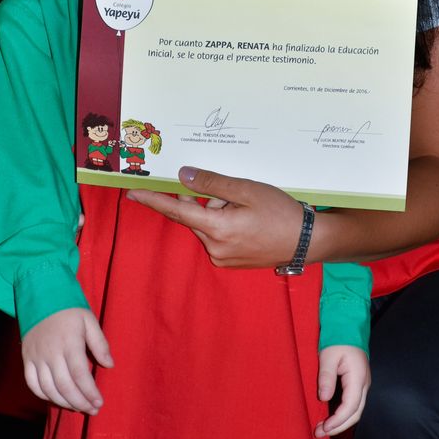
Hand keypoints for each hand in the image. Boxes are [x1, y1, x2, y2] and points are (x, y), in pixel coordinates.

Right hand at [21, 308, 112, 413]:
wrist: (41, 297)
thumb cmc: (69, 310)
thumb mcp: (89, 320)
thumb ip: (100, 343)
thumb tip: (110, 365)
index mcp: (69, 342)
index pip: (80, 374)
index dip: (89, 391)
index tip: (99, 402)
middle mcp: (51, 352)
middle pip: (65, 385)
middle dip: (80, 402)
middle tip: (92, 410)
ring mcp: (36, 357)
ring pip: (49, 388)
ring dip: (64, 403)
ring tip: (78, 408)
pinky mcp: (27, 359)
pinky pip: (32, 384)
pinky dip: (44, 396)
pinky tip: (57, 399)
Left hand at [128, 167, 304, 267]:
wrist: (307, 241)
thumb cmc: (280, 212)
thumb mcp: (247, 190)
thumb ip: (213, 183)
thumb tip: (184, 177)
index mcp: (218, 228)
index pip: (177, 211)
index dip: (153, 201)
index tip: (132, 193)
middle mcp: (214, 247)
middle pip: (195, 215)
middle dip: (209, 201)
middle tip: (236, 195)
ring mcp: (221, 257)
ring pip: (206, 225)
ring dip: (219, 212)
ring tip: (249, 210)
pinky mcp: (228, 261)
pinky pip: (216, 235)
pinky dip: (224, 224)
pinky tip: (248, 221)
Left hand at [314, 345, 369, 437]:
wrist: (349, 325)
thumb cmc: (338, 338)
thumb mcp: (328, 355)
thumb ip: (327, 377)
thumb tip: (324, 398)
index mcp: (358, 378)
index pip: (350, 407)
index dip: (338, 421)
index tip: (323, 428)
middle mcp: (364, 384)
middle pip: (355, 413)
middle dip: (338, 426)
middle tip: (319, 433)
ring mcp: (362, 384)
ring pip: (355, 410)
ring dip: (340, 421)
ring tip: (322, 428)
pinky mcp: (357, 383)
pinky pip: (353, 403)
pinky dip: (342, 413)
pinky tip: (330, 417)